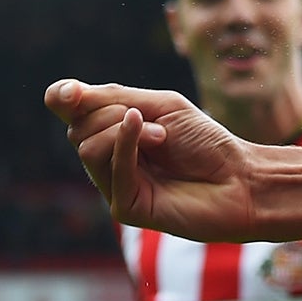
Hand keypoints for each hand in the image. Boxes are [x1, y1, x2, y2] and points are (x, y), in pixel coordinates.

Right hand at [44, 80, 260, 241]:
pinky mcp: (126, 208)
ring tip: (163, 136)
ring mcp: (114, 185)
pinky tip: (152, 132)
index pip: (69, 112)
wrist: (240, 178)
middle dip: (112, 112)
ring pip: (88, 149)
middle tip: (154, 119)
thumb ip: (114, 99)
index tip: (70, 93)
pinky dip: (127, 144)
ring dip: (125, 131)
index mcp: (112, 131)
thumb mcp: (161, 106)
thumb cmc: (205, 141)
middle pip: (78, 128)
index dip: (62, 98)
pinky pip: (112, 169)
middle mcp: (107, 159)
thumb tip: (65, 94)